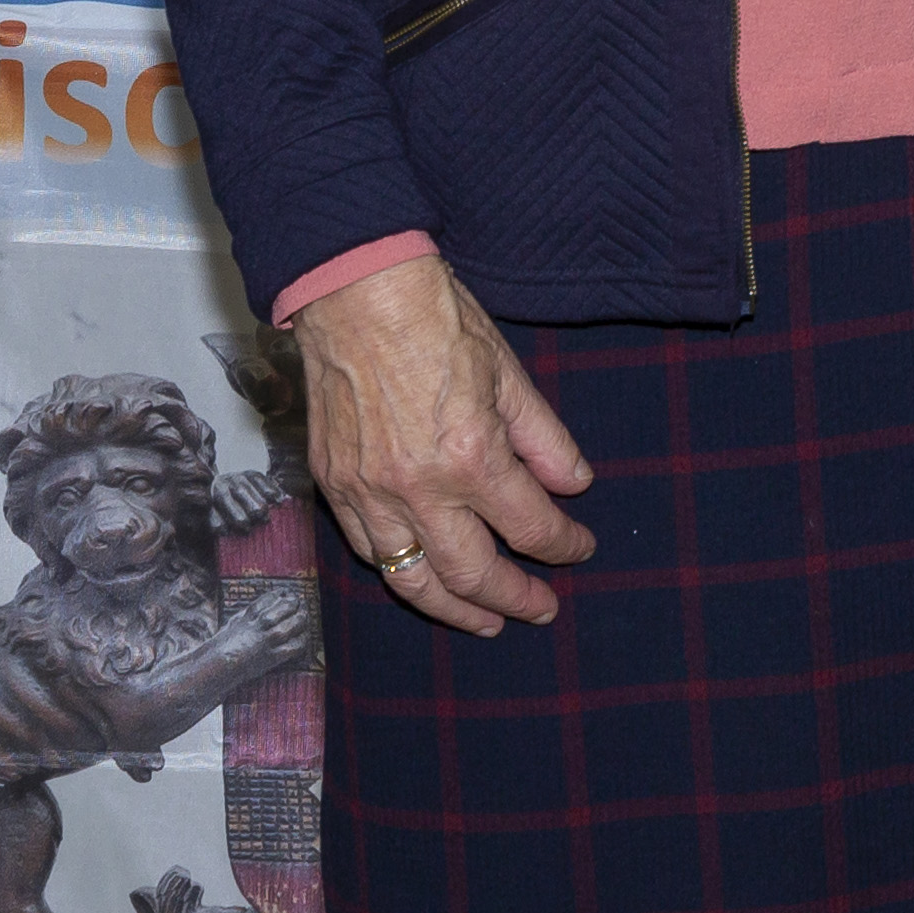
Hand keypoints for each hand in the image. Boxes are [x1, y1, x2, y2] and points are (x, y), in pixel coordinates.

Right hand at [292, 255, 599, 635]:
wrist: (355, 292)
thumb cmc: (435, 320)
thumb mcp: (509, 373)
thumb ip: (545, 440)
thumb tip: (574, 486)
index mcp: (471, 458)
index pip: (531, 526)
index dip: (564, 545)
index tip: (580, 547)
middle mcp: (417, 489)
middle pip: (473, 573)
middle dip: (514, 599)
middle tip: (540, 608)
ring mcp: (368, 493)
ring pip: (412, 580)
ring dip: (453, 609)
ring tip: (483, 620)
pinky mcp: (333, 485)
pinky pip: (368, 551)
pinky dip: (399, 573)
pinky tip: (422, 577)